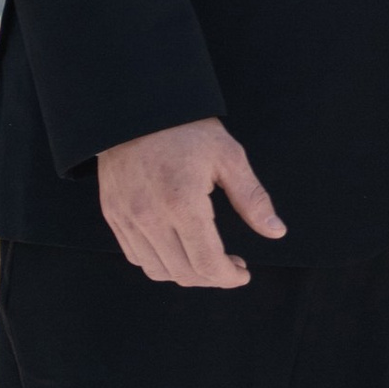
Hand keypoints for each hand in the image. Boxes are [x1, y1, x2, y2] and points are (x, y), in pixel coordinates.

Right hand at [97, 119, 285, 287]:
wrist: (136, 109)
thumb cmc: (187, 130)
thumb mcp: (228, 157)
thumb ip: (252, 199)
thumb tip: (276, 232)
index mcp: (182, 203)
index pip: (207, 262)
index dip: (229, 278)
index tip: (243, 273)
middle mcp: (150, 217)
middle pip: (184, 273)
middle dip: (213, 278)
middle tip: (232, 266)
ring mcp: (127, 218)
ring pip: (158, 270)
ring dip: (186, 274)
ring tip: (207, 260)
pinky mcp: (113, 215)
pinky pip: (136, 256)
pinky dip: (160, 263)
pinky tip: (179, 250)